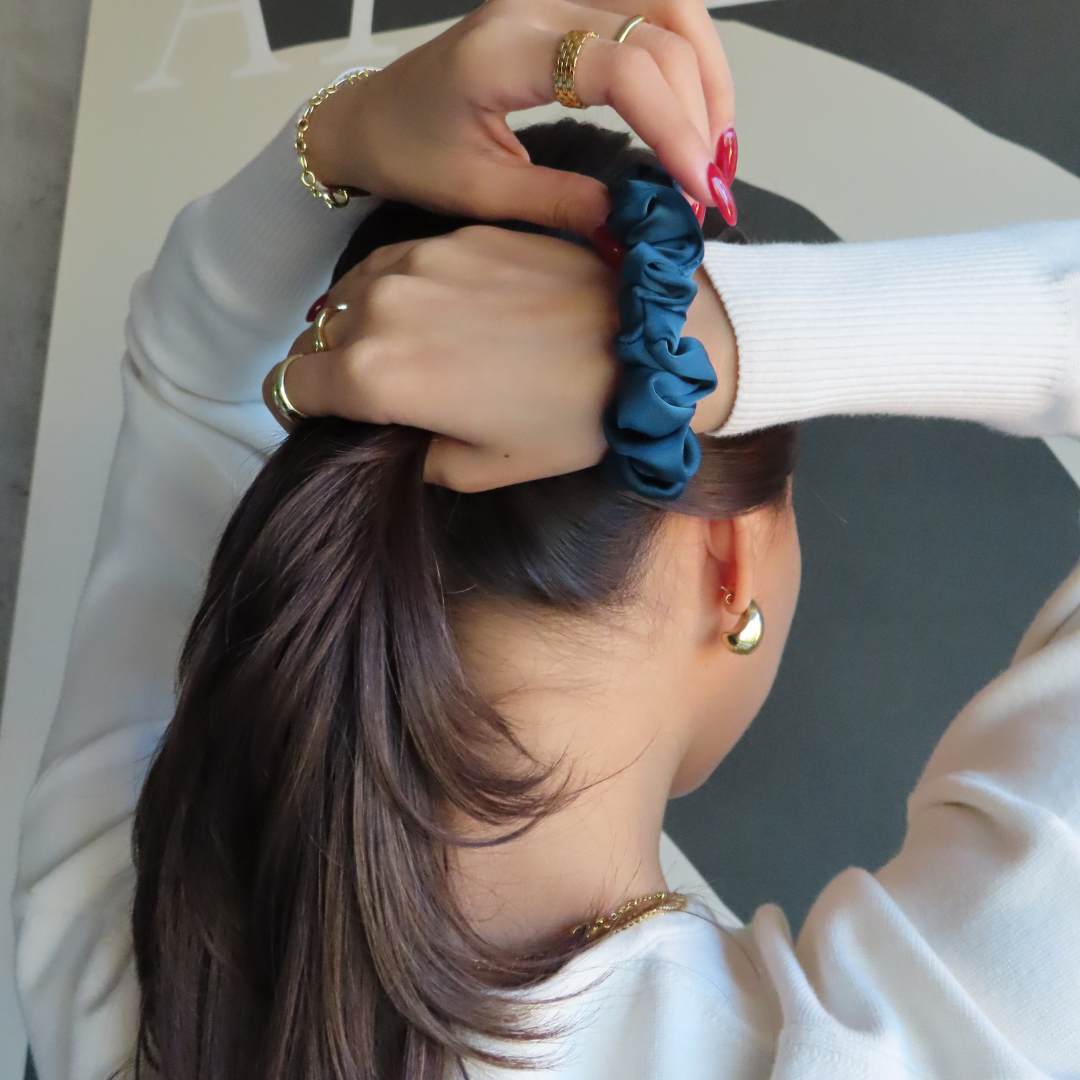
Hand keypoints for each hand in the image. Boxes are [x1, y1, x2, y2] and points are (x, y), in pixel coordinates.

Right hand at [263, 228, 737, 491]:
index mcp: (375, 375)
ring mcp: (417, 260)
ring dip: (359, 322)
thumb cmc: (568, 419)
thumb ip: (408, 453)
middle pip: (314, 337)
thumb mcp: (479, 467)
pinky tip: (439, 310)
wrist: (645, 343)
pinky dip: (397, 288)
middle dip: (330, 367)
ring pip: (348, 292)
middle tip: (376, 392)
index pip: (291, 387)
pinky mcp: (455, 232)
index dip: (303, 410)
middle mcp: (379, 307)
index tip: (328, 419)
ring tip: (407, 349)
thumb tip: (383, 435)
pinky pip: (394, 262)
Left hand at [302, 0, 735, 234]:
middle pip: (660, 26)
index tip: (696, 188)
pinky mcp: (563, 6)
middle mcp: (536, 5)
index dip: (673, 126)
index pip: (621, 67)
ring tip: (715, 146)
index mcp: (506, 51)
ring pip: (666, 3)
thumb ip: (559, 203)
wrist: (371, 117)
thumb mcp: (479, 193)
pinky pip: (647, 8)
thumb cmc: (410, 151)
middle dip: (702, 106)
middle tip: (710, 182)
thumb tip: (631, 221)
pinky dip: (684, 55)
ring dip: (706, 72)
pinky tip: (693, 107)